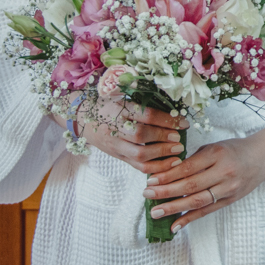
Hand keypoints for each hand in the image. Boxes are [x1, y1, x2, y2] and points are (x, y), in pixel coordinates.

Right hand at [52, 99, 187, 175]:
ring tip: (178, 152)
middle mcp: (116, 128)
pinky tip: (169, 165)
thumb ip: (144, 101)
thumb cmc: (108, 104)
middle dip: (163, 138)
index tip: (183, 122)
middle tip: (179, 139)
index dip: (166, 119)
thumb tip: (174, 107)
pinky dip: (155, 168)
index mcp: (119, 109)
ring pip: (138, 155)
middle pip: (140, 135)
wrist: (82, 117)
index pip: (145, 115)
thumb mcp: (123, 95)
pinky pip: (137, 166)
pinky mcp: (118, 156)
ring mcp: (116, 145)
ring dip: (161, 155)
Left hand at [141, 129, 264, 231]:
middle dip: (166, 192)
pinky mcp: (231, 200)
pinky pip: (207, 211)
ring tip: (156, 212)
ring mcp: (229, 188)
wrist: (263, 156)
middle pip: (191, 185)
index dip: (168, 176)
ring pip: (198, 201)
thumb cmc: (235, 149)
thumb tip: (168, 175)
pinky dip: (190, 219)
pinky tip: (174, 225)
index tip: (150, 181)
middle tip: (147, 195)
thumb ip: (194, 160)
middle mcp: (224, 172)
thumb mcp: (214, 147)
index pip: (188, 168)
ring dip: (174, 208)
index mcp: (217, 154)